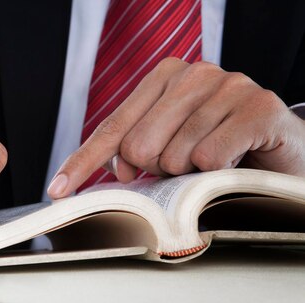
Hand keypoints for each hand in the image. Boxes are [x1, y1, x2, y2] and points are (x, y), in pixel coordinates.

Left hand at [48, 58, 304, 198]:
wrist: (285, 149)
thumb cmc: (223, 148)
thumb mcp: (173, 147)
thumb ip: (138, 153)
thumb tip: (114, 171)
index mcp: (163, 78)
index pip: (112, 128)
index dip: (82, 163)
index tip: (58, 192)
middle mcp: (193, 74)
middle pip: (138, 147)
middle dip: (158, 171)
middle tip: (186, 168)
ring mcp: (228, 85)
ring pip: (175, 156)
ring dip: (192, 174)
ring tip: (214, 163)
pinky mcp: (259, 106)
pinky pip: (211, 156)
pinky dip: (217, 172)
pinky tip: (234, 161)